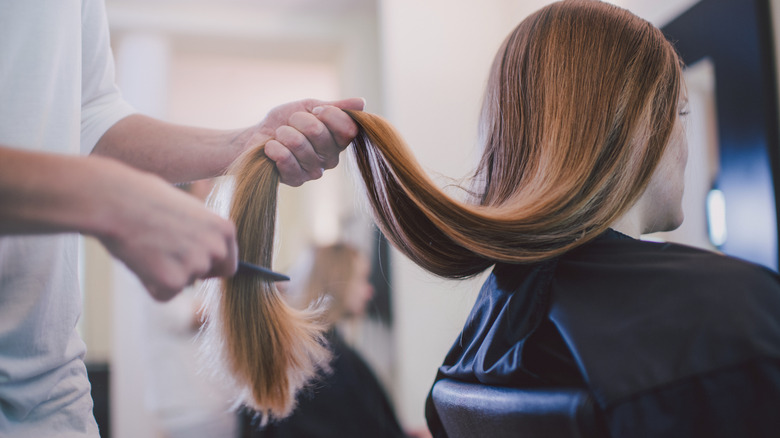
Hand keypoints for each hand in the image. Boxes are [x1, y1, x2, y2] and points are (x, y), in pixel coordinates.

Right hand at [96, 160, 237, 300]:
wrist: (116, 200)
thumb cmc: (146, 198)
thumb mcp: (188, 209)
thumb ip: (203, 233)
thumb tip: (208, 253)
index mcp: (224, 229)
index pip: (227, 263)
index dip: (209, 265)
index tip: (190, 259)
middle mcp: (216, 249)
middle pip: (207, 275)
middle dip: (188, 270)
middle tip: (162, 251)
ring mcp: (196, 267)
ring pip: (183, 284)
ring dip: (166, 274)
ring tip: (147, 247)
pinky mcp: (173, 283)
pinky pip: (163, 295)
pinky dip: (150, 285)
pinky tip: (139, 261)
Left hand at [251, 97, 364, 185]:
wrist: (260, 136)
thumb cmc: (287, 121)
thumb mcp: (310, 107)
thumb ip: (335, 107)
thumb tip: (362, 103)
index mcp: (339, 140)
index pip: (348, 128)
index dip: (329, 114)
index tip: (315, 110)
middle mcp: (331, 159)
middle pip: (319, 132)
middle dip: (299, 120)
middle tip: (291, 123)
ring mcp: (314, 171)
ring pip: (299, 144)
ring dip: (283, 133)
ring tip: (280, 135)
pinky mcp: (296, 180)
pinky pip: (286, 159)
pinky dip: (274, 148)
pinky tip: (271, 147)